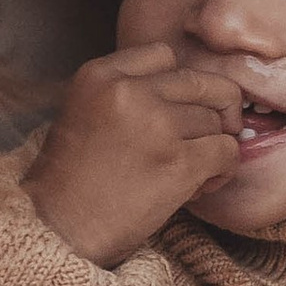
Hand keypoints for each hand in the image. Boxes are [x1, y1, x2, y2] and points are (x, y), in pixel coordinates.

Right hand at [24, 44, 241, 264]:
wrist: (59, 230)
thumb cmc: (71, 181)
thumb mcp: (83, 111)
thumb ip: (126, 90)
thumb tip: (190, 93)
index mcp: (99, 75)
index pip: (164, 55)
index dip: (178, 85)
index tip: (174, 112)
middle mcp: (129, 91)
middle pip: (202, 83)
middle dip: (215, 110)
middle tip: (208, 136)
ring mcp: (156, 125)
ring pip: (217, 122)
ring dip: (214, 148)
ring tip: (191, 173)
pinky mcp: (179, 163)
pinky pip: (227, 152)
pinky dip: (223, 170)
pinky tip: (201, 185)